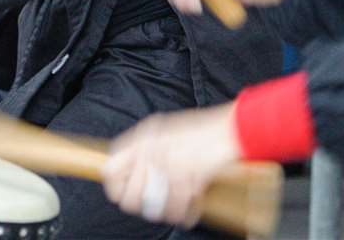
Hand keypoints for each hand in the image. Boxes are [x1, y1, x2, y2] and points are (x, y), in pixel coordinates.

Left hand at [104, 105, 240, 226]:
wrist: (232, 129)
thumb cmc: (202, 130)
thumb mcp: (164, 131)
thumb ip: (144, 148)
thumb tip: (127, 169)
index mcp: (143, 138)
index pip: (111, 169)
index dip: (116, 187)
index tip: (124, 194)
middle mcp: (151, 151)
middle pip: (130, 197)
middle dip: (141, 205)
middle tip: (153, 204)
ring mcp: (170, 165)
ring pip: (154, 208)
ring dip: (164, 212)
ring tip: (173, 210)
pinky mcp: (189, 178)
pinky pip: (178, 210)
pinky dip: (184, 215)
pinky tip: (189, 213)